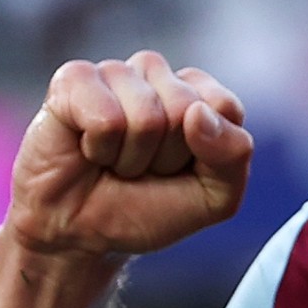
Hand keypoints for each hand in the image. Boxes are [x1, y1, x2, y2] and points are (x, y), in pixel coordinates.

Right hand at [0, 52, 253, 267]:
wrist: (79, 234)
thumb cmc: (144, 210)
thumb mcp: (213, 198)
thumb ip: (233, 155)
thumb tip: (199, 111)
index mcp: (196, 94)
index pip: (224, 106)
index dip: (205, 155)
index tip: (178, 171)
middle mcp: (157, 76)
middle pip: (186, 108)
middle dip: (165, 157)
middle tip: (139, 170)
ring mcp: (115, 73)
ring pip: (147, 114)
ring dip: (130, 157)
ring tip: (112, 162)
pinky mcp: (73, 80)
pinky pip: (105, 117)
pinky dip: (99, 148)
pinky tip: (87, 149)